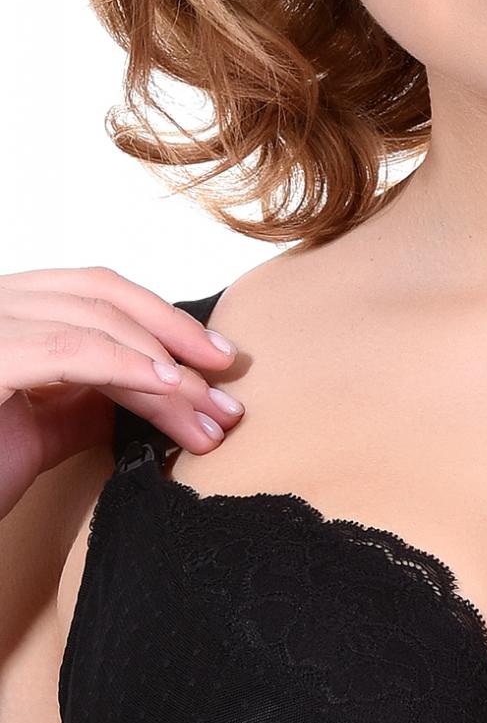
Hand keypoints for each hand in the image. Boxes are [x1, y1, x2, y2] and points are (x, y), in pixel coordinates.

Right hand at [0, 265, 244, 522]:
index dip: (162, 320)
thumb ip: (84, 398)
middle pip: (103, 298)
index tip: (218, 363)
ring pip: (97, 325)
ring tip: (209, 415)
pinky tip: (169, 391)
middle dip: (177, 342)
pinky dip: (128, 366)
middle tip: (228, 393)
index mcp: (4, 312)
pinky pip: (71, 349)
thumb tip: (149, 387)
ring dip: (167, 371)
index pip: (95, 292)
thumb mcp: (37, 430)